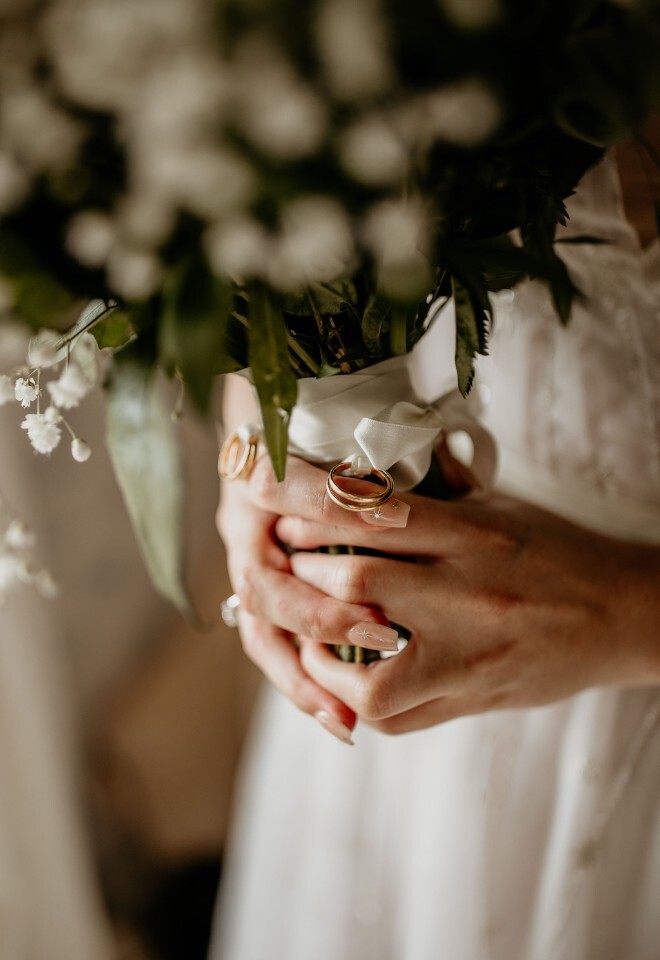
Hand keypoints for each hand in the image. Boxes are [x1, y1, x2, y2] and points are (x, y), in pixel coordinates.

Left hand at [234, 455, 659, 734]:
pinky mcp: (471, 697)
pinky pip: (394, 716)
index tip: (266, 490)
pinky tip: (343, 673)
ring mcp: (468, 654)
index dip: (305, 500)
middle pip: (357, 579)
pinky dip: (353, 698)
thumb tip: (371, 459)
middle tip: (279, 555)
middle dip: (303, 567)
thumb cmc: (554, 552)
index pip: (371, 510)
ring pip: (367, 671)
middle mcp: (467, 593)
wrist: (620, 614)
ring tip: (306, 624)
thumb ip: (434, 489)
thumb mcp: (497, 506)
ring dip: (320, 649)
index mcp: (471, 534)